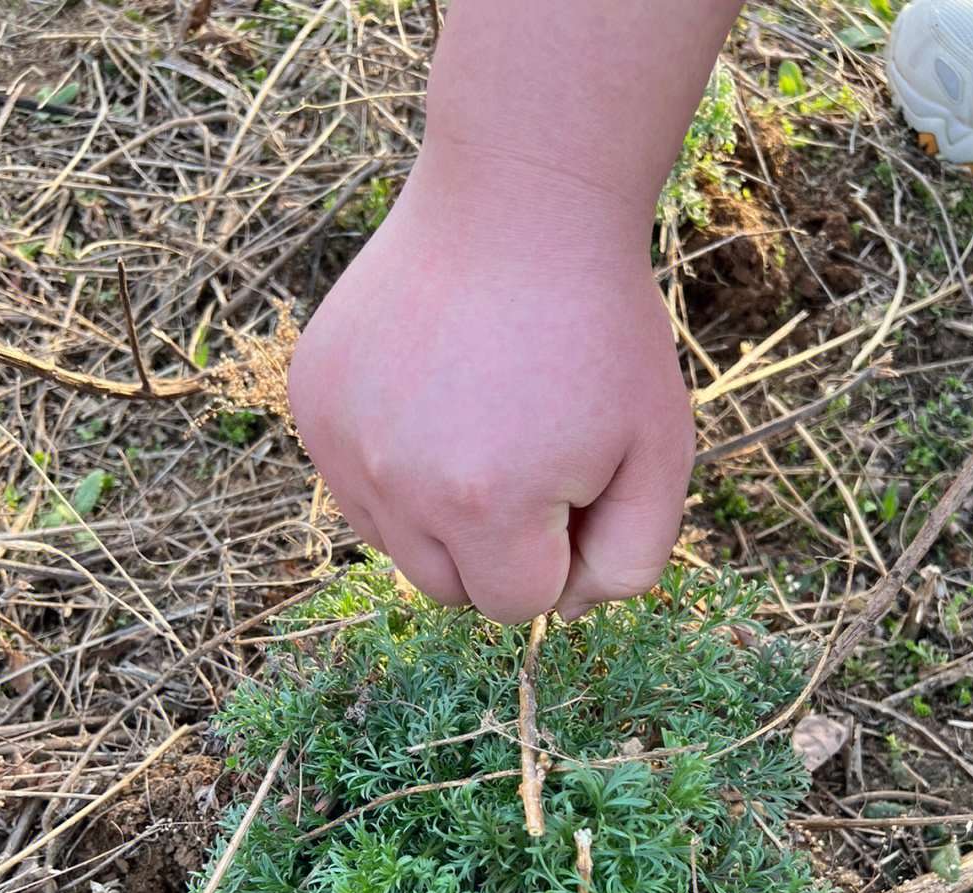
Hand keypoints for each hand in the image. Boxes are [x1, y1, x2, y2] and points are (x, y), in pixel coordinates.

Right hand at [287, 164, 693, 623]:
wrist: (519, 198)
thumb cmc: (603, 332)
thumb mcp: (660, 456)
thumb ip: (628, 564)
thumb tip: (560, 613)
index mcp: (485, 507)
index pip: (516, 605)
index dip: (559, 551)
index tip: (576, 480)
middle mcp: (396, 485)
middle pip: (448, 589)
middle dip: (498, 546)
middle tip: (530, 455)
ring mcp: (342, 442)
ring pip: (396, 545)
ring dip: (441, 515)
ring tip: (480, 422)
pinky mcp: (312, 404)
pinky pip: (355, 486)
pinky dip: (394, 465)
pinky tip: (431, 395)